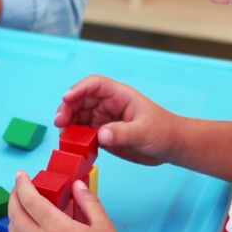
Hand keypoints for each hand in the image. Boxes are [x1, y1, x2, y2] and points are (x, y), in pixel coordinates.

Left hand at [8, 171, 117, 231]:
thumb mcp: (104, 228)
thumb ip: (90, 203)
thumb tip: (77, 185)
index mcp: (57, 229)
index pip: (30, 200)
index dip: (22, 184)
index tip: (20, 174)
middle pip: (15, 215)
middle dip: (13, 197)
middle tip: (18, 188)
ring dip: (13, 217)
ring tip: (22, 208)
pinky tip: (26, 231)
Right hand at [54, 75, 179, 165]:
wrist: (171, 146)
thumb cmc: (163, 131)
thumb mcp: (144, 132)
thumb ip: (122, 133)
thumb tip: (100, 135)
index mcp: (120, 96)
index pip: (95, 85)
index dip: (78, 89)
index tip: (67, 98)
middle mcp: (109, 105)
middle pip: (81, 100)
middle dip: (68, 108)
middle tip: (60, 123)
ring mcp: (105, 119)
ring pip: (79, 116)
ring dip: (69, 124)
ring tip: (63, 136)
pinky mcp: (104, 134)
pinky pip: (84, 132)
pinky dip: (75, 138)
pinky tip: (72, 145)